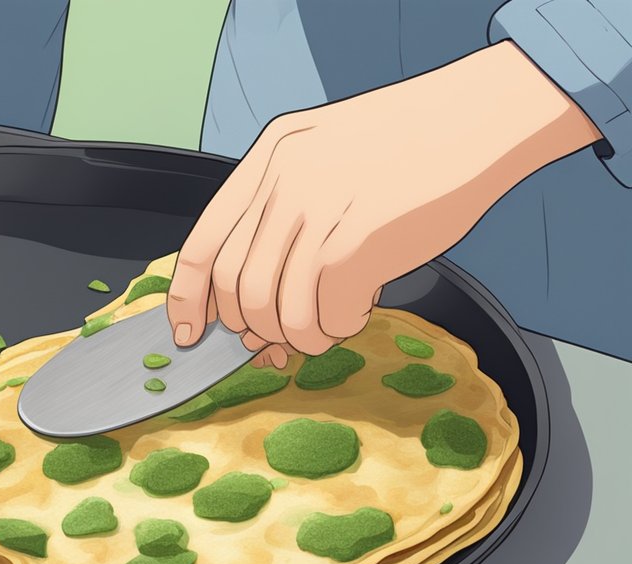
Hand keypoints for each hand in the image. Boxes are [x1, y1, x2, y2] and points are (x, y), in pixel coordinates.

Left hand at [167, 41, 600, 365]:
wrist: (482, 116)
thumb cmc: (411, 144)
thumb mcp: (325, 155)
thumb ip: (287, 215)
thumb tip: (256, 304)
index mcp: (268, 157)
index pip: (202, 243)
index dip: (188, 299)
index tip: (188, 333)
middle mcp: (284, 179)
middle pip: (237, 286)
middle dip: (253, 327)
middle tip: (282, 338)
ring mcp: (320, 207)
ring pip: (276, 307)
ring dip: (301, 334)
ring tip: (329, 325)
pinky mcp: (360, 238)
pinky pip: (326, 311)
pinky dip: (340, 325)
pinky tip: (360, 309)